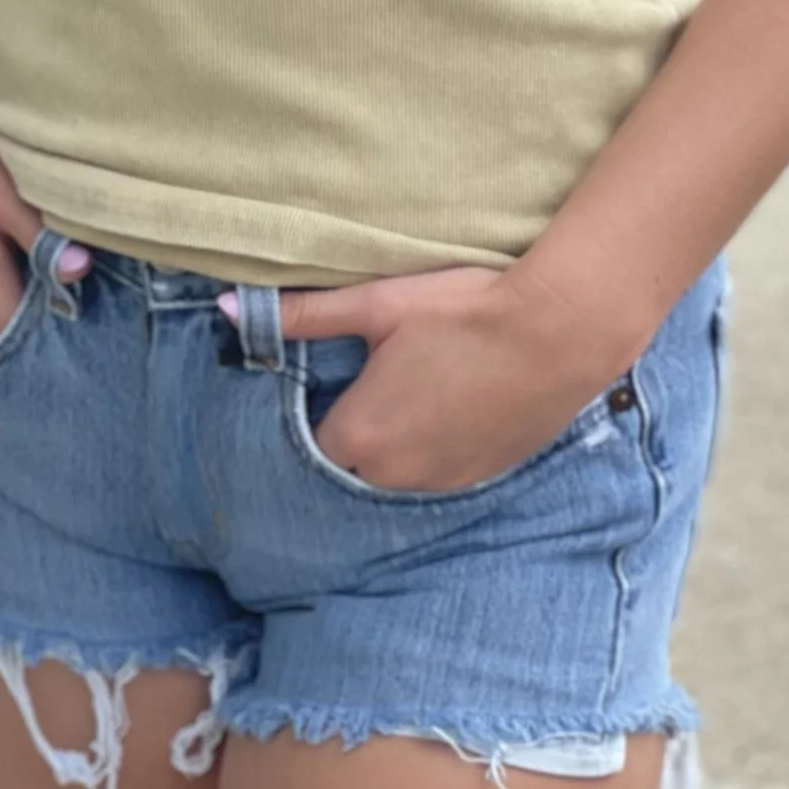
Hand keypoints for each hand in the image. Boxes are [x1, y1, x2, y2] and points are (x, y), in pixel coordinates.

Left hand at [252, 264, 622, 496]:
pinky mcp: (480, 479)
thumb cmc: (463, 311)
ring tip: (414, 393)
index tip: (330, 384)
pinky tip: (450, 408)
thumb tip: (229, 312)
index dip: (316, 414)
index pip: (308, 446)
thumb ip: (303, 315)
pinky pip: (436, 476)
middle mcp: (393, 474)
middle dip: (353, 433)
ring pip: (394, 475)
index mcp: (358, 434)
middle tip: (374, 384)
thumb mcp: (378, 305)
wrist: (560, 331)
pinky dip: (432, 451)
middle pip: (350, 465)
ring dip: (394, 446)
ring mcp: (441, 483)